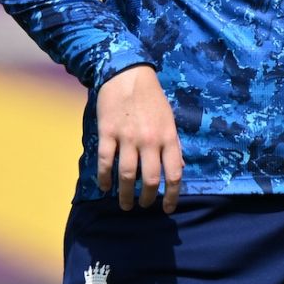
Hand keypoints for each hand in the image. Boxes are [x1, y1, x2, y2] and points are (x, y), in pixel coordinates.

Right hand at [96, 65, 183, 212]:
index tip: (168, 208)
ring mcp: (127, 137)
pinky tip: (105, 187)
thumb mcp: (170, 121)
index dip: (172, 195)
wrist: (127, 75)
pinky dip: (104, 177)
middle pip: (149, 179)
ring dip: (125, 194)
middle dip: (147, 198)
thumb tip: (178, 169)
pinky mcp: (108, 132)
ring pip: (126, 174)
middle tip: (143, 205)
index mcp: (168, 138)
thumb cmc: (152, 100)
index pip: (174, 174)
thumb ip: (173, 146)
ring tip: (125, 205)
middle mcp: (149, 140)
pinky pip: (105, 161)